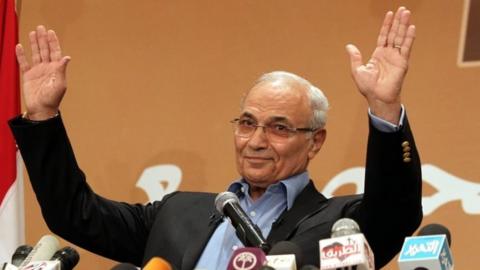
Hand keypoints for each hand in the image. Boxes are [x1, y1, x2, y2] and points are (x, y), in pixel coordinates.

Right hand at [16, 25, 69, 119]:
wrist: (41, 109)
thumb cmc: (53, 98)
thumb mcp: (60, 84)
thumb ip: (61, 70)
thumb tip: (67, 57)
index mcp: (56, 69)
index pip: (55, 52)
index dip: (53, 42)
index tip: (51, 32)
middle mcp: (47, 68)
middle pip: (45, 50)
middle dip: (43, 39)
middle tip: (41, 27)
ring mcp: (37, 71)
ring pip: (35, 54)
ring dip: (34, 44)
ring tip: (32, 32)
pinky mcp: (28, 76)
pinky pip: (24, 63)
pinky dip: (21, 55)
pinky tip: (20, 46)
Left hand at [346, 7, 415, 123]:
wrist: (377, 97)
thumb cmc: (368, 87)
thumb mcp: (357, 70)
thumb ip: (355, 57)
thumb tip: (349, 46)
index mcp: (379, 55)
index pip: (383, 36)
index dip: (386, 25)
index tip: (390, 14)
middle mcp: (389, 54)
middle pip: (394, 34)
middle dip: (398, 21)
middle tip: (403, 9)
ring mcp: (396, 57)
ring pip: (400, 38)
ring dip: (404, 25)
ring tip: (407, 13)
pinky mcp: (402, 62)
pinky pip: (406, 47)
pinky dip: (409, 37)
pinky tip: (411, 27)